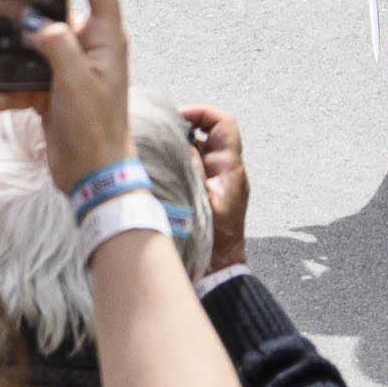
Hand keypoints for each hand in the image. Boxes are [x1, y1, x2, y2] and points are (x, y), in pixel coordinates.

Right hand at [20, 0, 137, 171]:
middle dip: (25, 6)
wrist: (93, 178)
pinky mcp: (48, 89)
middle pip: (55, 9)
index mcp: (105, 35)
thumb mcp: (77, 84)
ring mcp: (66, 67)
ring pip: (28, 47)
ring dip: (3, 56)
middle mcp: (87, 45)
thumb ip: (56, 45)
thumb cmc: (98, 131)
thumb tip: (34, 22)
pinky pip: (17, 81)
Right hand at [176, 100, 253, 268]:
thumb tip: (182, 141)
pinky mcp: (207, 196)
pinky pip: (193, 171)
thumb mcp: (200, 201)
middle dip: (185, 131)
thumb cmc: (213, 243)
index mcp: (230, 170)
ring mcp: (217, 185)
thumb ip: (191, 169)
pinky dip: (178, 166)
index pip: (225, 125)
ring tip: (157, 153)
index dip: (203, 113)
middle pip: (208, 136)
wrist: (218, 272)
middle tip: (162, 135)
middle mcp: (227, 173)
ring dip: (179, 150)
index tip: (179, 117)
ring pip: (198, 154)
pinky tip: (160, 173)